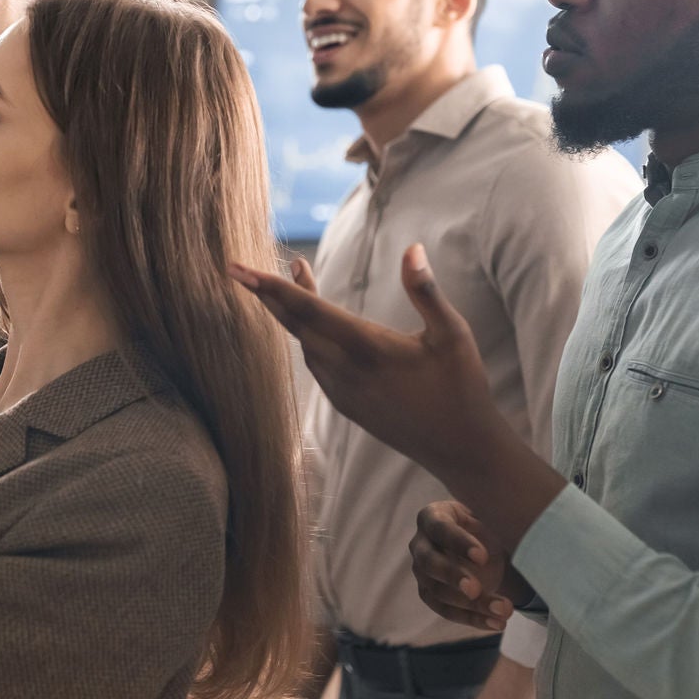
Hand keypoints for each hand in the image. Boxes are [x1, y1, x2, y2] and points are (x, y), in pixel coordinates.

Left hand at [230, 245, 502, 475]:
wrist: (460, 449)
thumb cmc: (463, 387)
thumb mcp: (452, 334)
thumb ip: (426, 291)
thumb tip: (413, 249)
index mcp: (367, 349)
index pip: (308, 309)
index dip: (270, 286)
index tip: (236, 269)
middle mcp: (346, 372)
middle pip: (294, 326)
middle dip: (267, 295)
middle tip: (240, 269)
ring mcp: (343, 393)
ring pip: (304, 346)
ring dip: (291, 313)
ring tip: (295, 277)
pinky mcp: (347, 406)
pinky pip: (316, 365)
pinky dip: (306, 338)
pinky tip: (313, 324)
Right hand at [412, 501, 525, 632]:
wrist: (483, 543)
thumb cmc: (484, 524)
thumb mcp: (489, 515)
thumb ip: (496, 517)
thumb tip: (516, 521)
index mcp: (432, 516)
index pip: (440, 528)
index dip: (459, 543)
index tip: (483, 557)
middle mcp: (420, 544)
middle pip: (429, 563)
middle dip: (453, 577)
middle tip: (476, 589)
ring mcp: (422, 572)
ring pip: (438, 592)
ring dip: (471, 605)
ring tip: (504, 610)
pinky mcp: (430, 595)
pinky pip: (447, 611)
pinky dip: (473, 619)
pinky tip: (497, 623)